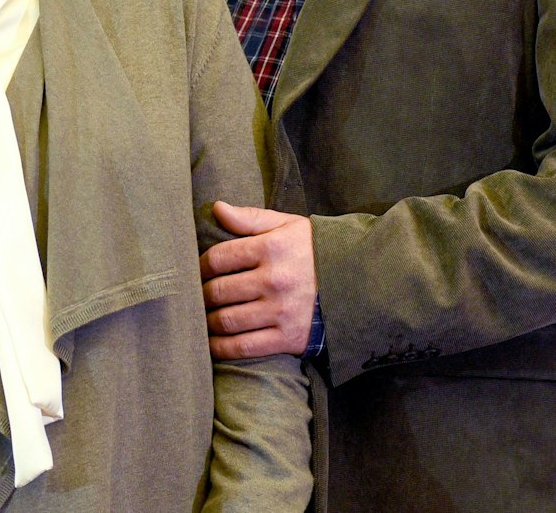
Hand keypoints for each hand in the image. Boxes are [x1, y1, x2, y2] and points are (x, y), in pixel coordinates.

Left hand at [199, 201, 316, 358]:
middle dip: (201, 295)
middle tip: (197, 296)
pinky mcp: (287, 338)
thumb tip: (217, 208)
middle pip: (218, 291)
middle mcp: (274, 280)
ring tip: (205, 317)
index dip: (200, 265)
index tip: (197, 271)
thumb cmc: (314, 252)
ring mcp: (280, 312)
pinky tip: (214, 342)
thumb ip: (250, 218)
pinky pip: (244, 347)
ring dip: (208, 321)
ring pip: (227, 321)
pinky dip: (222, 347)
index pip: (219, 258)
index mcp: (272, 248)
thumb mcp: (288, 226)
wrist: (358, 284)